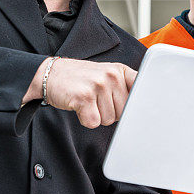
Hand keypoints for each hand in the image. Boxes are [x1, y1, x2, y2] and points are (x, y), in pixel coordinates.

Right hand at [22, 57, 136, 128]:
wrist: (51, 74)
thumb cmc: (80, 78)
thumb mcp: (106, 74)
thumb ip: (125, 87)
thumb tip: (142, 109)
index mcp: (120, 70)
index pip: (142, 88)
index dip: (141, 103)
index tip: (142, 111)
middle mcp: (111, 75)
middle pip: (123, 112)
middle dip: (110, 112)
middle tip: (97, 100)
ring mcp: (98, 85)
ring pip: (109, 119)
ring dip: (97, 115)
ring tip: (88, 101)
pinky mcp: (84, 97)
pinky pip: (93, 122)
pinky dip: (85, 119)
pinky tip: (80, 106)